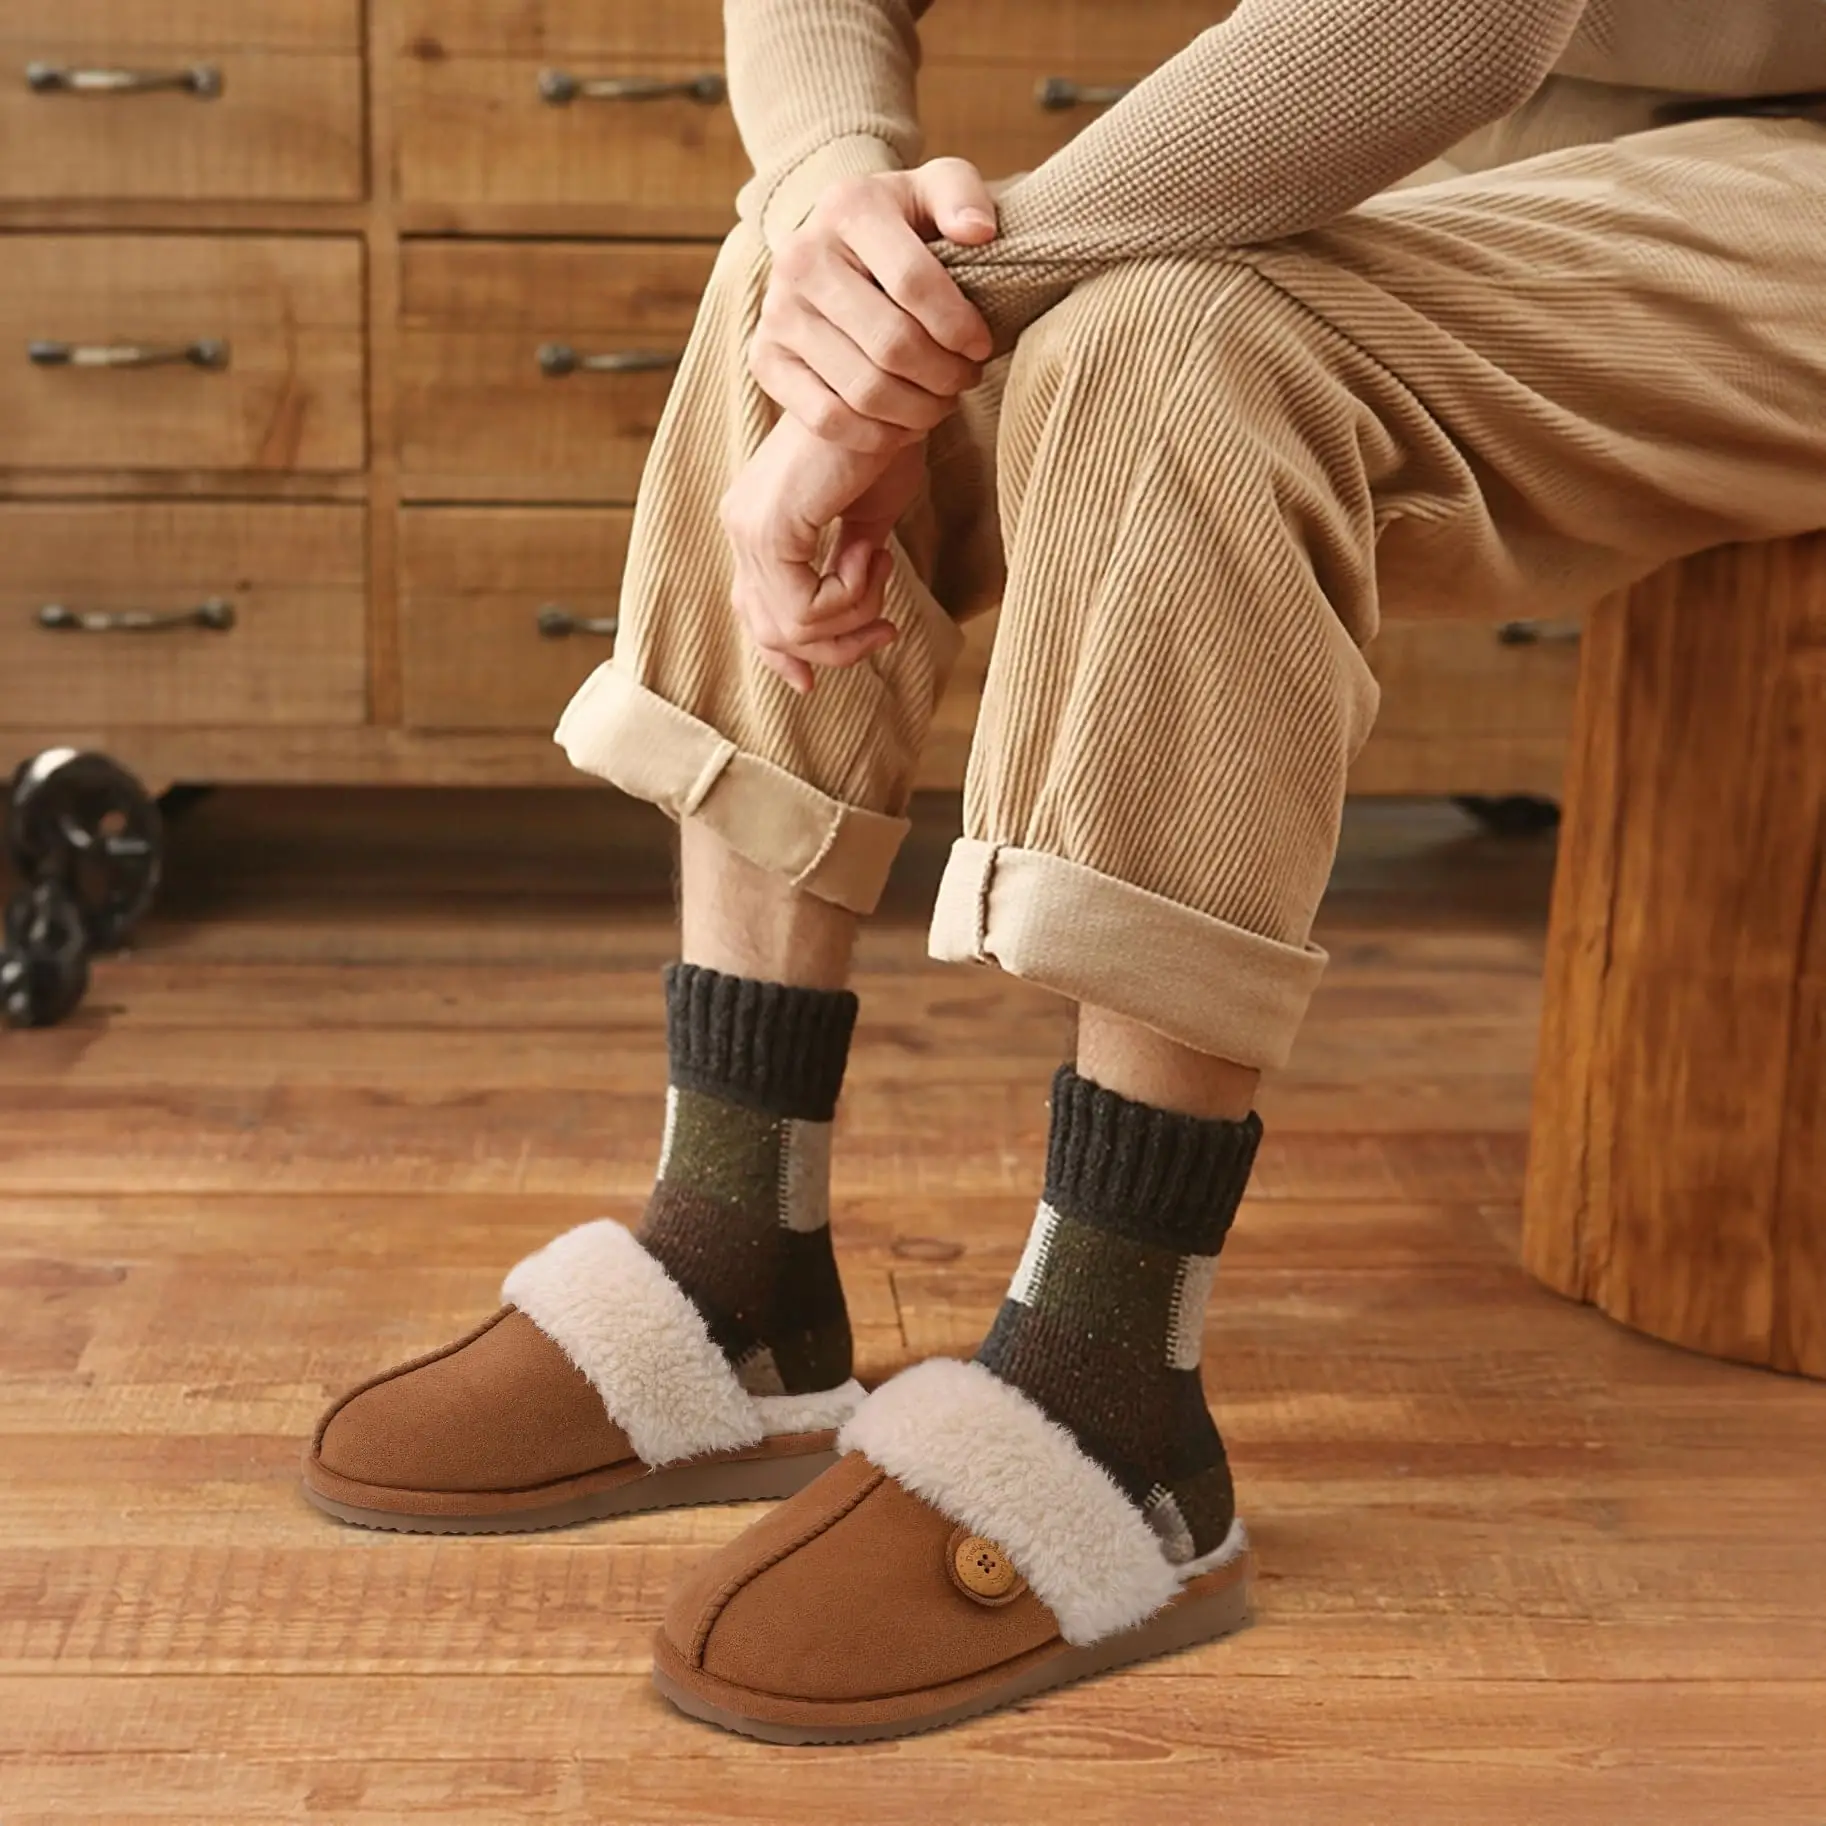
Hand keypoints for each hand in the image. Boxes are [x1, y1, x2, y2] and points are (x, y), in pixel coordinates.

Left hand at [720, 415, 925, 693]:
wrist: (895, 396)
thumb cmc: (887, 446)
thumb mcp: (867, 526)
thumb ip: (847, 576)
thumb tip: (855, 628)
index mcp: (758, 526)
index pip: (754, 615)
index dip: (786, 659)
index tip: (816, 685)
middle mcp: (742, 527)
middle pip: (774, 634)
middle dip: (839, 646)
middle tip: (887, 627)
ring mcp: (749, 528)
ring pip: (793, 628)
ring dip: (855, 616)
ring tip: (882, 568)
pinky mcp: (770, 529)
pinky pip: (808, 608)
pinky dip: (853, 598)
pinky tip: (875, 557)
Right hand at [748, 157, 997, 454]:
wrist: (837, 260)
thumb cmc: (903, 231)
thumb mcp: (933, 196)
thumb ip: (962, 195)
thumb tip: (977, 231)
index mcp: (848, 207)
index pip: (915, 282)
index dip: (959, 326)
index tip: (982, 346)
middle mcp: (802, 256)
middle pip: (893, 344)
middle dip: (945, 374)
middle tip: (966, 379)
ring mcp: (778, 311)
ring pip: (866, 390)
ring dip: (919, 410)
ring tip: (942, 402)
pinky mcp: (765, 359)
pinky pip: (829, 420)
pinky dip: (879, 435)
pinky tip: (906, 424)